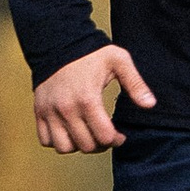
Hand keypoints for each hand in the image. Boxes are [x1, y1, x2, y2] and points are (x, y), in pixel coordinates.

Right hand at [33, 45, 156, 153]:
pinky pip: (45, 140)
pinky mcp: (39, 112)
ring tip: (88, 135)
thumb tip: (150, 104)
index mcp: (87, 99)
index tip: (120, 135)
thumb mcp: (119, 61)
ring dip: (78, 146)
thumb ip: (135, 84)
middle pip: (86, 146)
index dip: (116, 140)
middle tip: (106, 135)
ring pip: (64, 148)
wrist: (59, 42)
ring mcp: (50, 112)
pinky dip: (58, 141)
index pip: (103, 136)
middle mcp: (66, 109)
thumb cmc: (91, 53)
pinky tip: (70, 131)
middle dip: (101, 144)